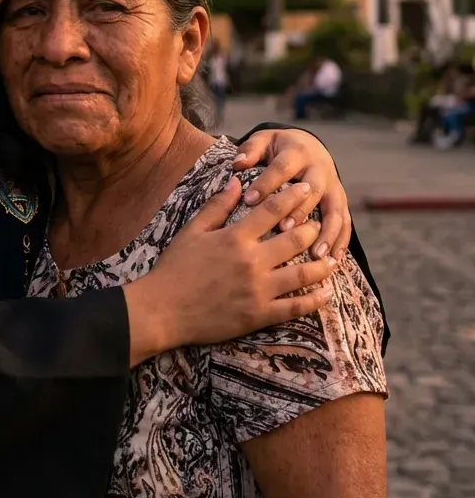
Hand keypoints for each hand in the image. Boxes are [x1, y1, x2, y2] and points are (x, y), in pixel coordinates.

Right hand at [124, 179, 336, 364]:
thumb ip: (217, 206)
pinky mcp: (259, 315)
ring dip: (322, 265)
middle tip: (320, 223)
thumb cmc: (175, 268)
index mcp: (235, 237)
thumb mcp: (192, 231)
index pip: (272, 210)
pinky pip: (295, 307)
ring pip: (302, 274)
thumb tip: (237, 182)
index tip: (305, 188)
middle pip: (294, 240)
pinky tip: (326, 294)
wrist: (163, 309)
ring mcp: (258, 290)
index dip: (292, 196)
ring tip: (334, 259)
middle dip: (312, 228)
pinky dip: (314, 300)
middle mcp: (251, 261)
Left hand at [233, 128, 351, 261]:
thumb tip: (237, 163)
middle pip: (313, 189)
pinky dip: (341, 240)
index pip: (282, 168)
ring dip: (326, 232)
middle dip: (299, 210)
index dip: (266, 183)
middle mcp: (319, 168)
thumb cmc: (278, 148)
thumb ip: (250, 150)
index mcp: (297, 152)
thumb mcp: (263, 141)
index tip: (249, 201)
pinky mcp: (340, 200)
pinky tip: (334, 259)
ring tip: (315, 254)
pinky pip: (345, 221)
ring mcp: (333, 185)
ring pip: (334, 209)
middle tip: (283, 229)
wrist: (308, 145)